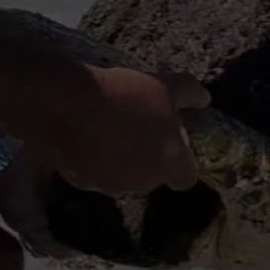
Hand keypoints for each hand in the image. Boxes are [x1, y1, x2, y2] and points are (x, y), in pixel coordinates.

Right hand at [38, 66, 209, 194]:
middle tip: (139, 130)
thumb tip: (204, 99)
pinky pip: (92, 174)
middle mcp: (142, 182)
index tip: (175, 146)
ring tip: (109, 130)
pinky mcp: (78, 181)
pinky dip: (91, 161)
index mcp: (169, 163)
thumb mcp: (167, 84)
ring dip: (119, 161)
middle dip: (148, 160)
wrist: (65, 100)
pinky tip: (84, 136)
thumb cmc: (125, 94)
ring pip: (121, 177)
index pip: (186, 178)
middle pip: (152, 177)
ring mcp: (108, 185)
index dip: (182, 164)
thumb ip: (192, 93)